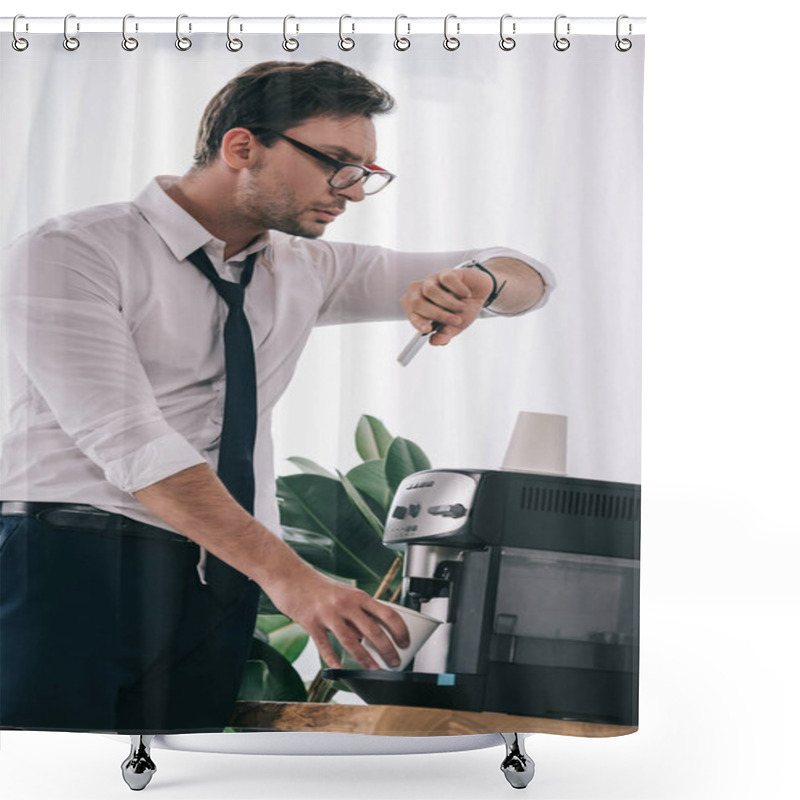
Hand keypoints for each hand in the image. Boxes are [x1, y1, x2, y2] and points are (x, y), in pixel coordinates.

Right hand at [267, 562, 410, 670]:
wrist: (290, 576)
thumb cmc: (318, 586)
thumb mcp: (343, 594)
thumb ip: (356, 613)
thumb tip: (365, 638)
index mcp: (357, 596)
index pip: (387, 613)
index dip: (400, 630)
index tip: (405, 642)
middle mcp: (345, 604)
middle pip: (373, 630)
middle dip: (387, 649)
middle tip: (395, 661)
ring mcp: (328, 613)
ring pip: (351, 640)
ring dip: (365, 657)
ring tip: (374, 668)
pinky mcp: (311, 622)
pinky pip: (324, 644)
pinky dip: (332, 657)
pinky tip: (339, 667)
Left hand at [400, 266, 493, 345]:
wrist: (479, 293)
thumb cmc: (462, 310)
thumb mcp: (455, 327)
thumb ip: (444, 335)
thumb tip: (434, 342)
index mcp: (418, 306)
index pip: (410, 312)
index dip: (416, 321)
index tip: (427, 330)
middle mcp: (421, 291)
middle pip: (417, 302)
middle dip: (437, 314)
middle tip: (455, 321)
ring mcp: (432, 280)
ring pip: (430, 291)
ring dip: (449, 303)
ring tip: (462, 309)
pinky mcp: (445, 272)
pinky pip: (446, 279)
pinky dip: (458, 290)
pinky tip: (466, 295)